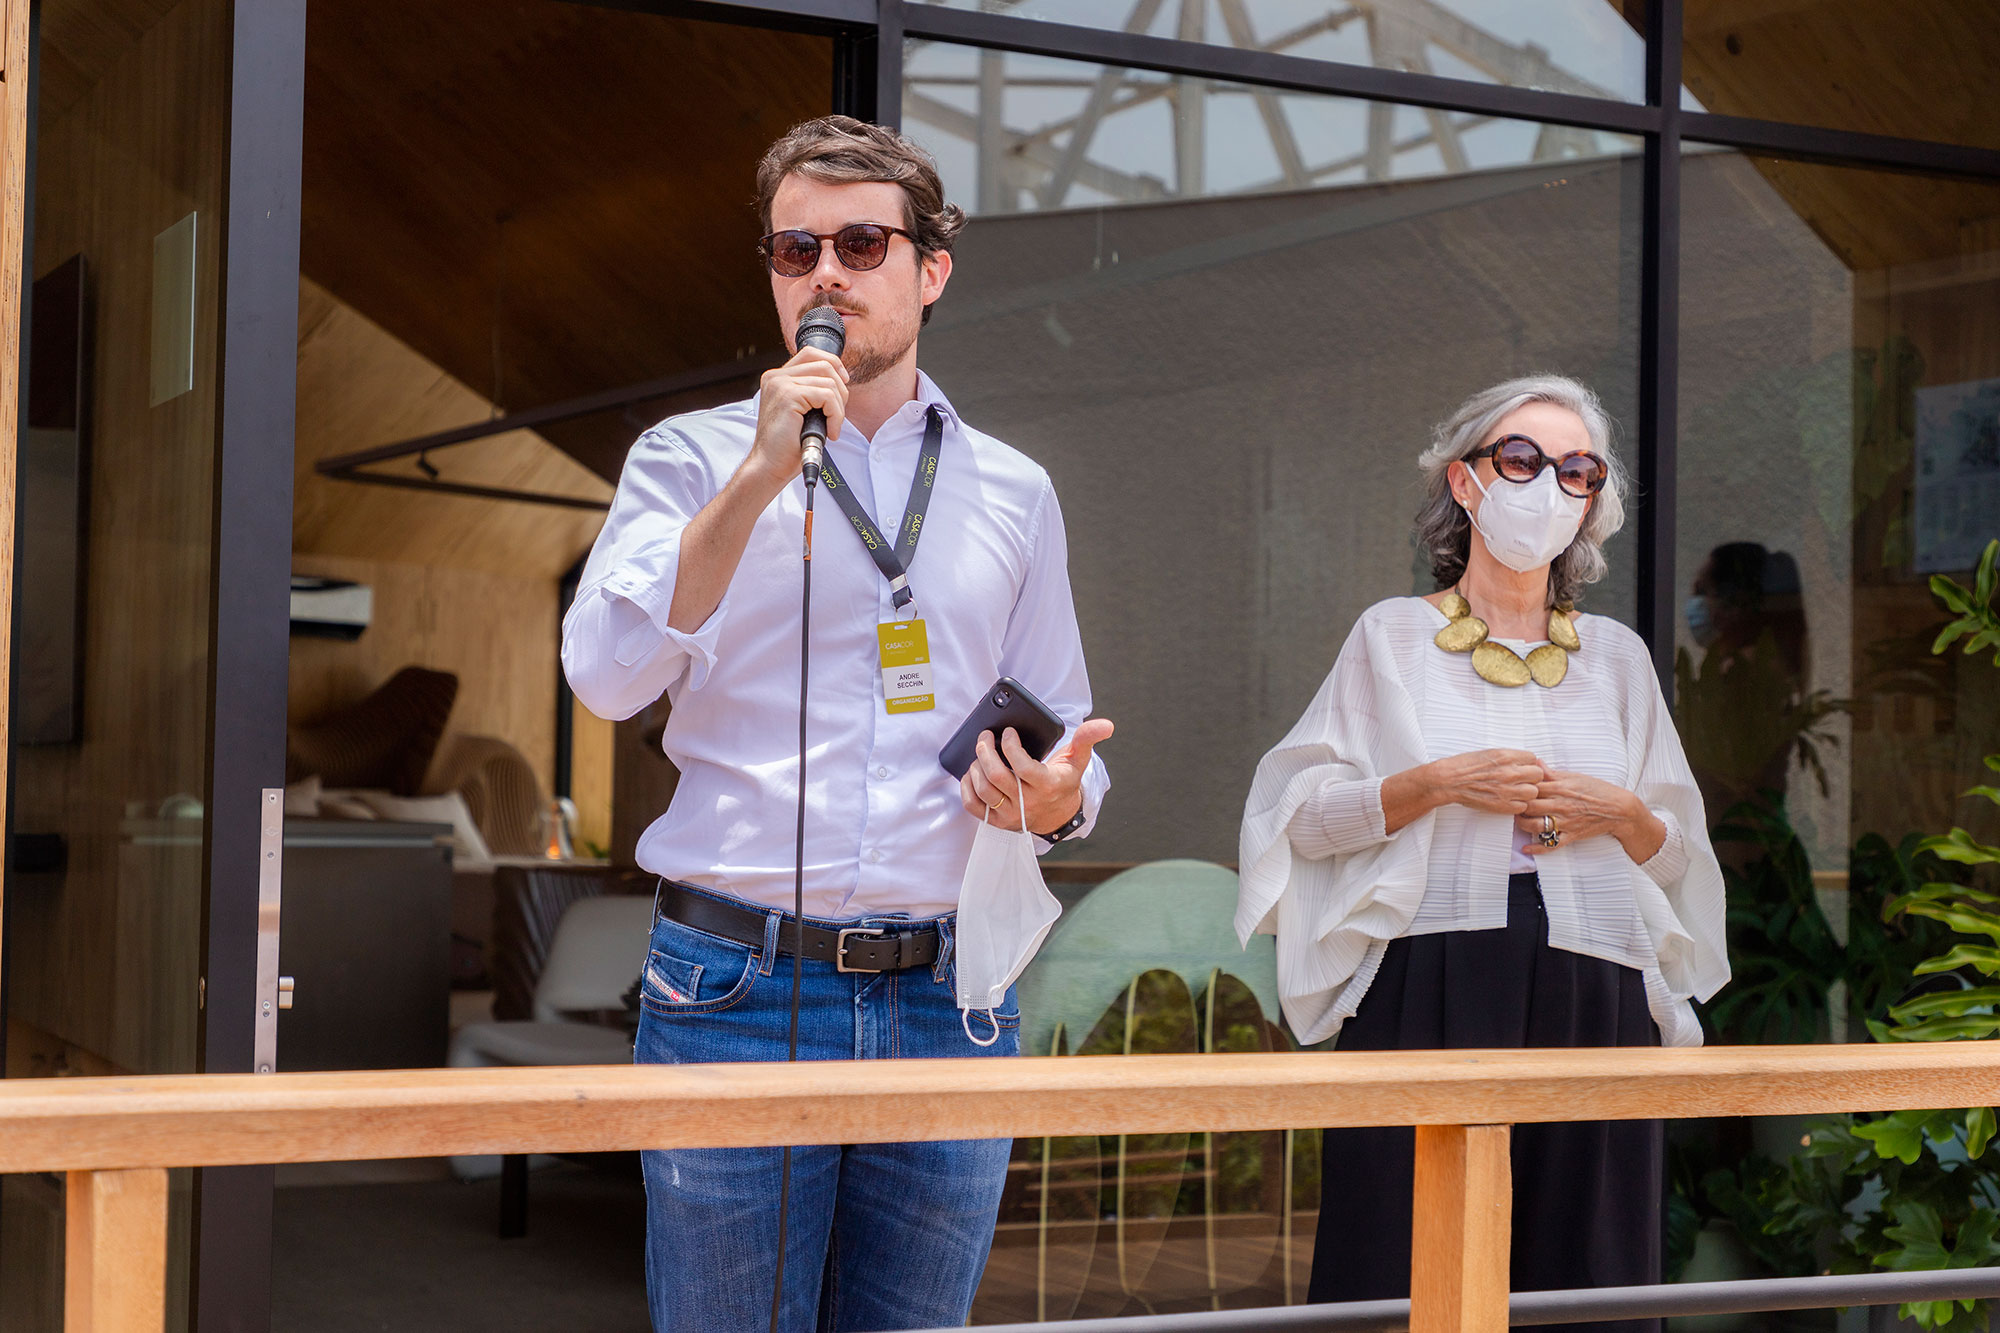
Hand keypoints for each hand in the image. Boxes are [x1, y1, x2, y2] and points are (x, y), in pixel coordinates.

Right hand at [744, 346, 849, 495]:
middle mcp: (776, 376)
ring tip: (831, 427)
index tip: (843, 384)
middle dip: (841, 391)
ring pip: (829, 382)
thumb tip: (840, 379)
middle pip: (825, 365)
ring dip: (838, 408)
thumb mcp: (801, 411)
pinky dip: (835, 416)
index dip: (834, 365)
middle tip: (836, 416)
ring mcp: (780, 384)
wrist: (770, 466)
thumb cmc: (787, 444)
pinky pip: (827, 396)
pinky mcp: (789, 396)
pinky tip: (830, 432)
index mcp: (777, 378)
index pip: (811, 354)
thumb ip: (812, 391)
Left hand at [959, 718, 1113, 835]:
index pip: (1023, 767)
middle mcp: (1028, 803)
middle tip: (985, 736)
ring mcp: (1011, 815)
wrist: (1057, 815)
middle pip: (997, 777)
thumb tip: (1105, 725)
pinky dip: (967, 788)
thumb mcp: (1078, 760)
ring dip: (975, 767)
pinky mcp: (998, 821)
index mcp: (1047, 785)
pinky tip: (971, 772)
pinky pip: (974, 807)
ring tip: (978, 753)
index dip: (1011, 746)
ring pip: (984, 791)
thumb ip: (1087, 739)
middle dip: (985, 752)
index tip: (1008, 733)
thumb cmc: (1063, 781)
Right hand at [1426, 748, 1546, 814]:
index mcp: (1506, 756)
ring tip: (1514, 791)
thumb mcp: (1489, 753)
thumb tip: (1524, 762)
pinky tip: (1507, 800)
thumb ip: (1509, 758)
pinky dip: (1517, 805)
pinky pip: (1522, 806)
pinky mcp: (1503, 805)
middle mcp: (1509, 772)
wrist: (1448, 781)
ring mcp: (1507, 790)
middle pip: (1537, 775)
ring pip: (1533, 792)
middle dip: (1530, 777)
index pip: (1533, 758)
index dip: (1527, 764)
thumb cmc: (1464, 766)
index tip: (1521, 767)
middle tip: (1520, 780)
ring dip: (1526, 792)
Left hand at [1515, 770, 1661, 860]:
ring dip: (1523, 825)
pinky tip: (1526, 848)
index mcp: (1560, 788)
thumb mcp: (1574, 777)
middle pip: (1529, 807)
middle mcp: (1560, 805)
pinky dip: (1537, 848)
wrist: (1618, 808)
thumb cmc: (1597, 790)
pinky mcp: (1571, 835)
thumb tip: (1535, 762)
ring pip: (1536, 825)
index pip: (1530, 788)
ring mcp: (1565, 822)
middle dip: (1517, 807)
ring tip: (1520, 821)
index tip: (1512, 789)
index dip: (1519, 789)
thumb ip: (1552, 773)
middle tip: (1512, 806)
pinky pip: (1551, 845)